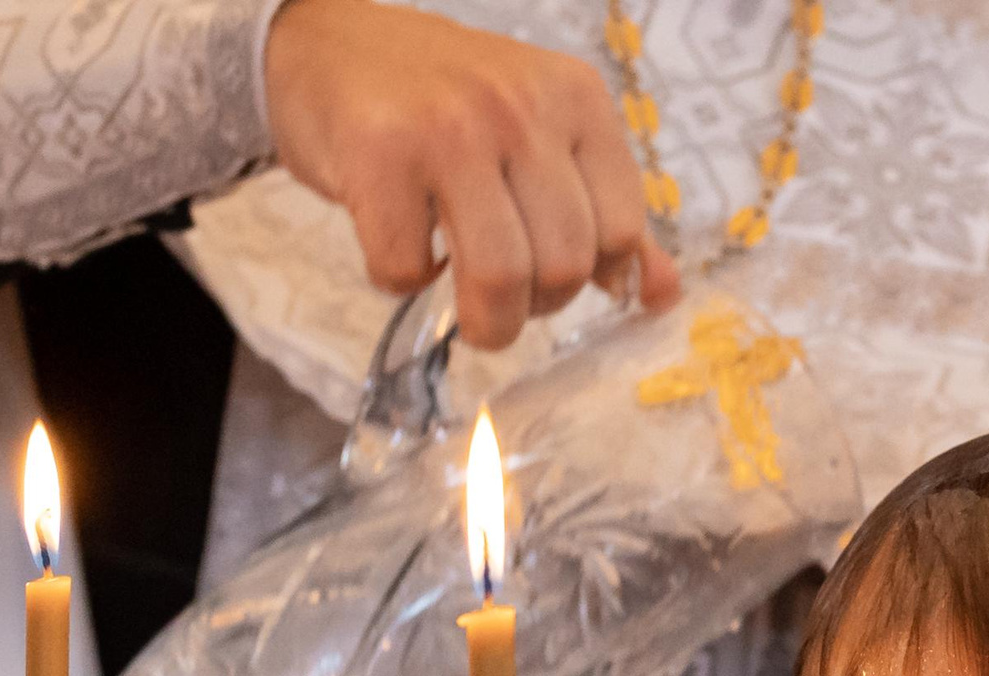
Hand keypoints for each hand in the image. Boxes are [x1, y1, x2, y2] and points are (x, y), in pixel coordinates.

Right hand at [263, 0, 683, 349]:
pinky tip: (400, 246)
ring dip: (485, 320)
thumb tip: (662, 295)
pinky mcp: (379, 154)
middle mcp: (521, 106)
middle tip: (502, 295)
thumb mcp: (540, 135)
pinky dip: (402, 280)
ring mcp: (450, 127)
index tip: (551, 276)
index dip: (589, 277)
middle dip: (534, 308)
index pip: (621, 230)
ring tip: (468, 309)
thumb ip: (603, 211)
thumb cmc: (441, 102)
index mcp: (576, 99)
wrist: (326, 41)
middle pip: (563, 263)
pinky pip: (407, 268)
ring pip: (499, 276)